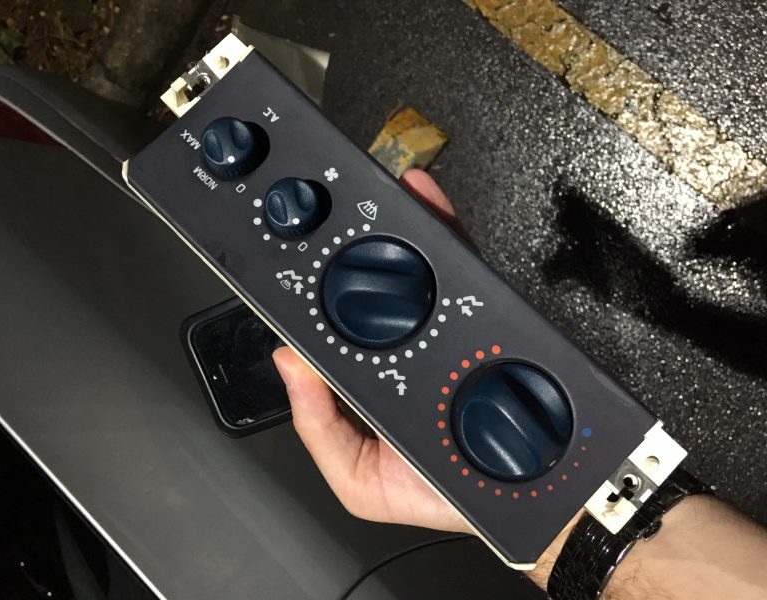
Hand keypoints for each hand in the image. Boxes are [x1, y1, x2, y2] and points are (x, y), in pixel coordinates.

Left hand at [272, 169, 470, 533]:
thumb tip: (288, 362)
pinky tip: (423, 203)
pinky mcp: (481, 319)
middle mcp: (402, 349)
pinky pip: (461, 269)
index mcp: (367, 382)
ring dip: (391, 228)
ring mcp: (441, 331)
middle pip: (372, 288)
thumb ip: (319, 429)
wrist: (526, 499)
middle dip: (348, 246)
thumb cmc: (442, 493)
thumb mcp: (359, 481)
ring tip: (370, 196)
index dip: (309, 295)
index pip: (331, 330)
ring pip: (413, 269)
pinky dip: (443, 232)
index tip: (287, 263)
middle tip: (327, 209)